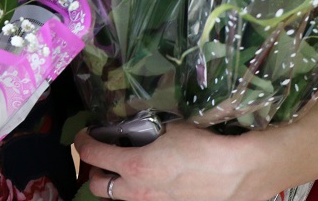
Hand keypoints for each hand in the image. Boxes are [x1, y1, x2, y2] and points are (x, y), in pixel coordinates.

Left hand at [74, 123, 276, 200]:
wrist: (234, 174)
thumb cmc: (203, 146)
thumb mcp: (172, 128)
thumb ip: (149, 129)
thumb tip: (140, 125)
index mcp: (134, 165)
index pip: (93, 154)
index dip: (83, 142)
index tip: (84, 134)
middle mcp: (137, 189)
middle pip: (97, 186)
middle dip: (95, 170)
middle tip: (104, 156)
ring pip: (118, 198)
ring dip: (116, 183)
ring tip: (125, 169)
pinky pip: (142, 200)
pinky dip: (138, 190)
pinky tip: (152, 178)